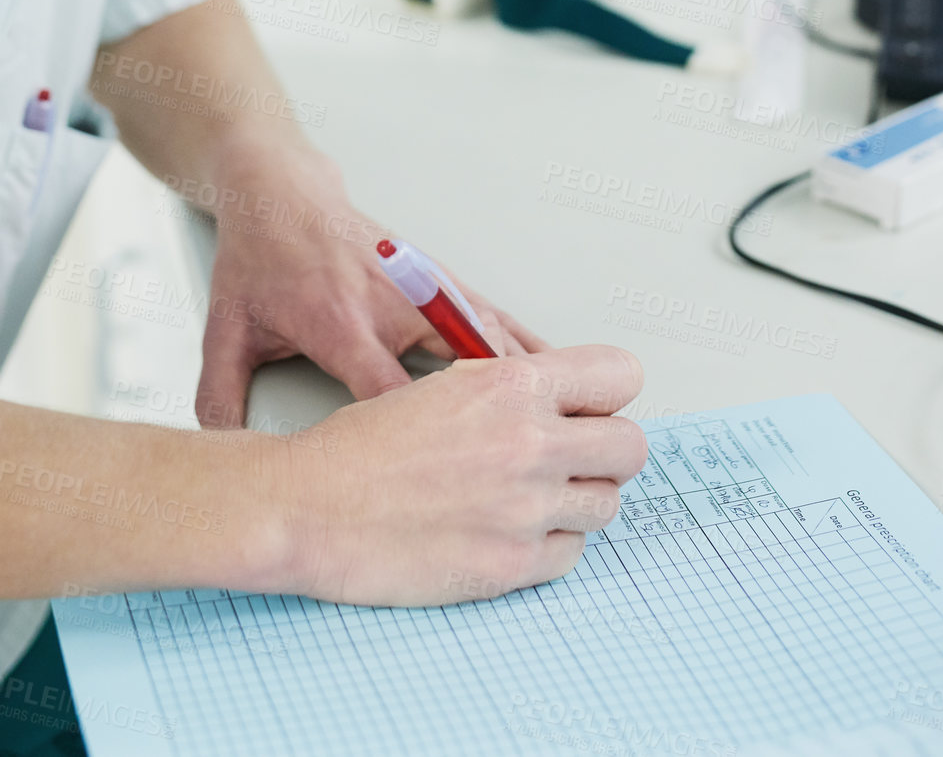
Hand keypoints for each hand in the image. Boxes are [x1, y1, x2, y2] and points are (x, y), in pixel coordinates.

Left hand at [196, 147, 548, 427]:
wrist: (283, 192)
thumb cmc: (258, 259)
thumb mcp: (226, 329)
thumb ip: (221, 397)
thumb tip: (221, 462)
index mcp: (339, 322)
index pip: (386, 388)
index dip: (414, 434)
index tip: (439, 473)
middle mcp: (391, 303)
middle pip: (459, 364)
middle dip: (491, 415)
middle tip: (523, 462)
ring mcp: (423, 286)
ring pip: (489, 338)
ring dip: (521, 384)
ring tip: (557, 432)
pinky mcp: (439, 277)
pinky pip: (495, 315)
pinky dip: (527, 345)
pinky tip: (558, 372)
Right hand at [275, 345, 646, 603]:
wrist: (311, 507)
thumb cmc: (362, 446)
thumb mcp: (447, 386)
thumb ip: (513, 389)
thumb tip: (563, 401)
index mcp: (514, 385)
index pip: (619, 376)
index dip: (606, 392)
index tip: (590, 407)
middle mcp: (531, 443)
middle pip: (631, 446)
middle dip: (605, 449)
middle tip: (572, 456)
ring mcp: (526, 510)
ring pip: (607, 504)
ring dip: (579, 499)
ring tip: (531, 496)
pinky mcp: (513, 566)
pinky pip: (571, 554)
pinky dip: (550, 545)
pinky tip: (508, 531)